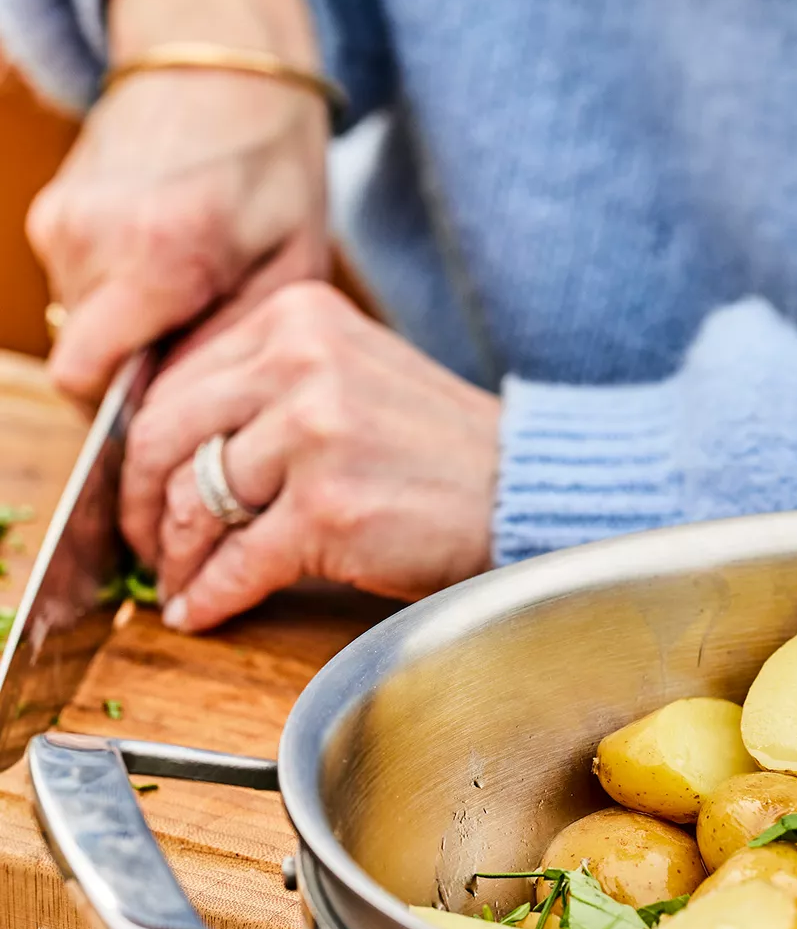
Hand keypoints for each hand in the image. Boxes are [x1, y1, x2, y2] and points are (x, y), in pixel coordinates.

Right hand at [27, 0, 328, 401]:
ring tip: (197, 296)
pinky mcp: (49, 210)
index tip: (178, 421)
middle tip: (205, 357)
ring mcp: (60, 219)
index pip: (89, 382)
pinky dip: (120, 296)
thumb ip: (232, 347)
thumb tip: (182, 415)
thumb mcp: (289, 267)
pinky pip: (79, 286)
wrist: (221, 63)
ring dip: (133, 331)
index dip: (128, 417)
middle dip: (140, 374)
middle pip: (86, 359)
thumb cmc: (272, 168)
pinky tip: (172, 268)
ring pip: (81, 325)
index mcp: (159, 254)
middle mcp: (90, 237)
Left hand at [121, 282, 500, 630]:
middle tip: (148, 541)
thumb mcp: (352, 373)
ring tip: (178, 580)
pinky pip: (237, 564)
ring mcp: (314, 437)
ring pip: (193, 502)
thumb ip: (268, 385)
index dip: (146, 445)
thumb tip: (170, 445)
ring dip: (176, 556)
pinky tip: (201, 610)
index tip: (147, 484)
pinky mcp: (329, 511)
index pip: (179, 381)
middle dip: (143, 503)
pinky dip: (210, 596)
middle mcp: (299, 364)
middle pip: (167, 438)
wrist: (522, 490)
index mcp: (298, 318)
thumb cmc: (441, 447)